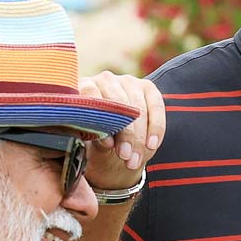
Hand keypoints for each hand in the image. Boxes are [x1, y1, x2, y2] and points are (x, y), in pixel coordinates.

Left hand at [79, 71, 165, 190]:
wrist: (114, 145)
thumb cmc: (97, 142)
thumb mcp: (92, 143)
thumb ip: (97, 138)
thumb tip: (107, 141)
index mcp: (83, 86)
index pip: (90, 93)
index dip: (100, 117)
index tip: (107, 143)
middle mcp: (105, 79)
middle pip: (119, 104)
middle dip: (125, 134)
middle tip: (125, 156)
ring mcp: (128, 82)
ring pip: (139, 108)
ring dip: (140, 137)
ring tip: (135, 160)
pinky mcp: (148, 88)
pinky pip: (156, 107)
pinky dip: (156, 128)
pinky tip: (152, 145)